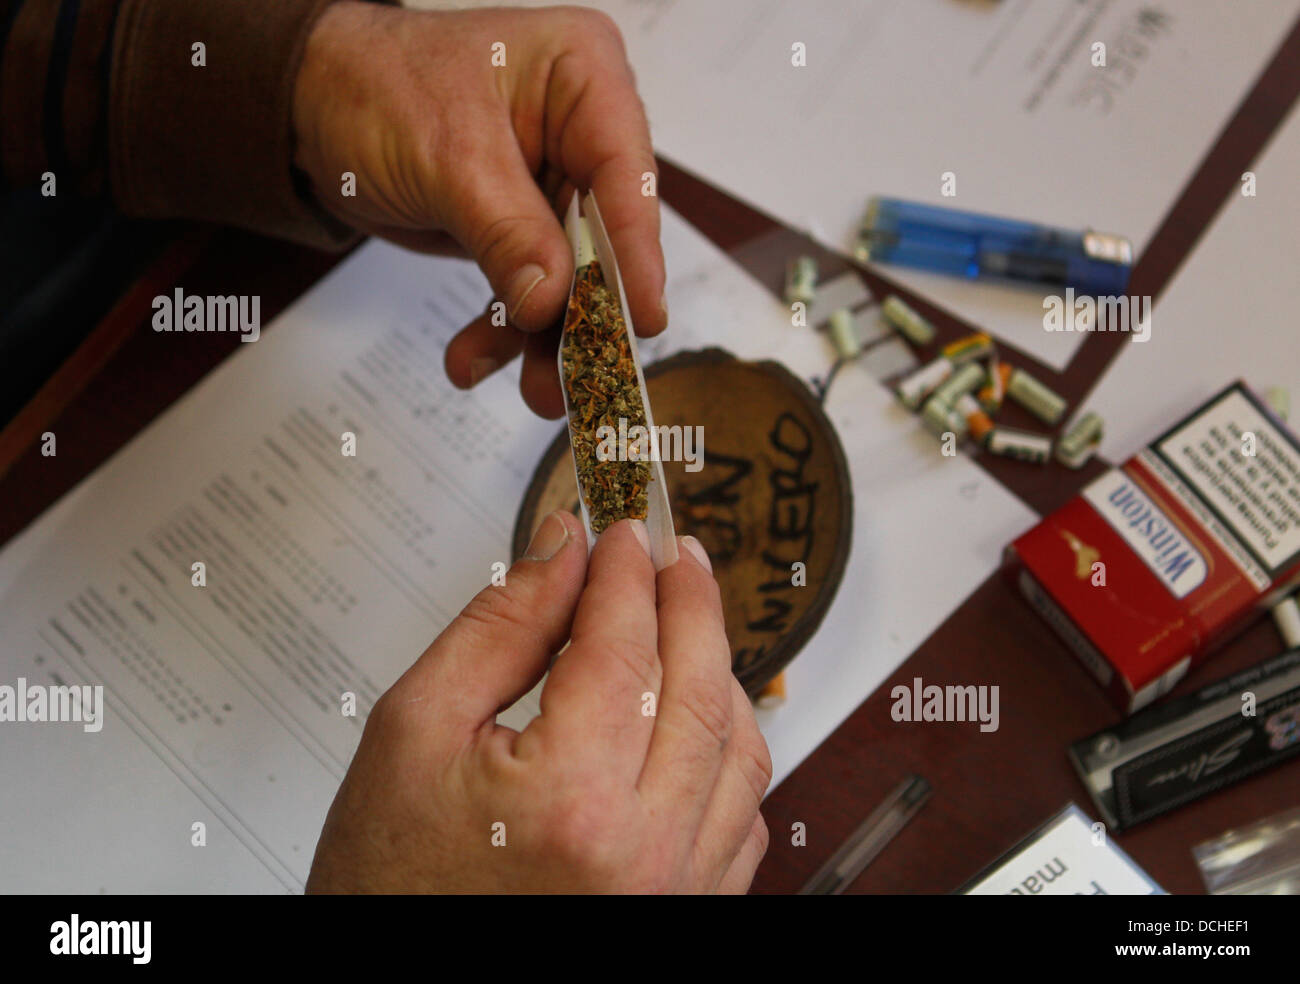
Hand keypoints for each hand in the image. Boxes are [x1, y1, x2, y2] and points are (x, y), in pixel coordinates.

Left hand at [291, 2, 666, 418]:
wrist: (310, 102)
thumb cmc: (373, 85)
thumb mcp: (445, 156)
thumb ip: (507, 230)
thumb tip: (552, 300)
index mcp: (582, 76)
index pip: (626, 174)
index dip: (637, 253)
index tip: (641, 319)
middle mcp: (580, 130)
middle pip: (606, 239)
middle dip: (585, 314)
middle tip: (580, 377)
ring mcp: (553, 183)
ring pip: (570, 277)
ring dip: (545, 339)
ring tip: (535, 391)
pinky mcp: (522, 226)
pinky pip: (528, 289)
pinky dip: (503, 330)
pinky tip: (473, 359)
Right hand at [306, 514, 771, 892]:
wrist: (398, 982)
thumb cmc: (389, 882)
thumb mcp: (414, 732)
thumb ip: (498, 627)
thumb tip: (562, 550)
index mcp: (570, 801)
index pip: (625, 643)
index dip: (626, 571)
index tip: (622, 528)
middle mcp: (644, 852)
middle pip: (700, 685)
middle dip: (688, 600)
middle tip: (670, 552)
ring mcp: (676, 889)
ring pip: (739, 748)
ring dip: (717, 670)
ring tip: (684, 623)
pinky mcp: (687, 911)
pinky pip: (744, 816)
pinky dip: (728, 750)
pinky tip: (696, 717)